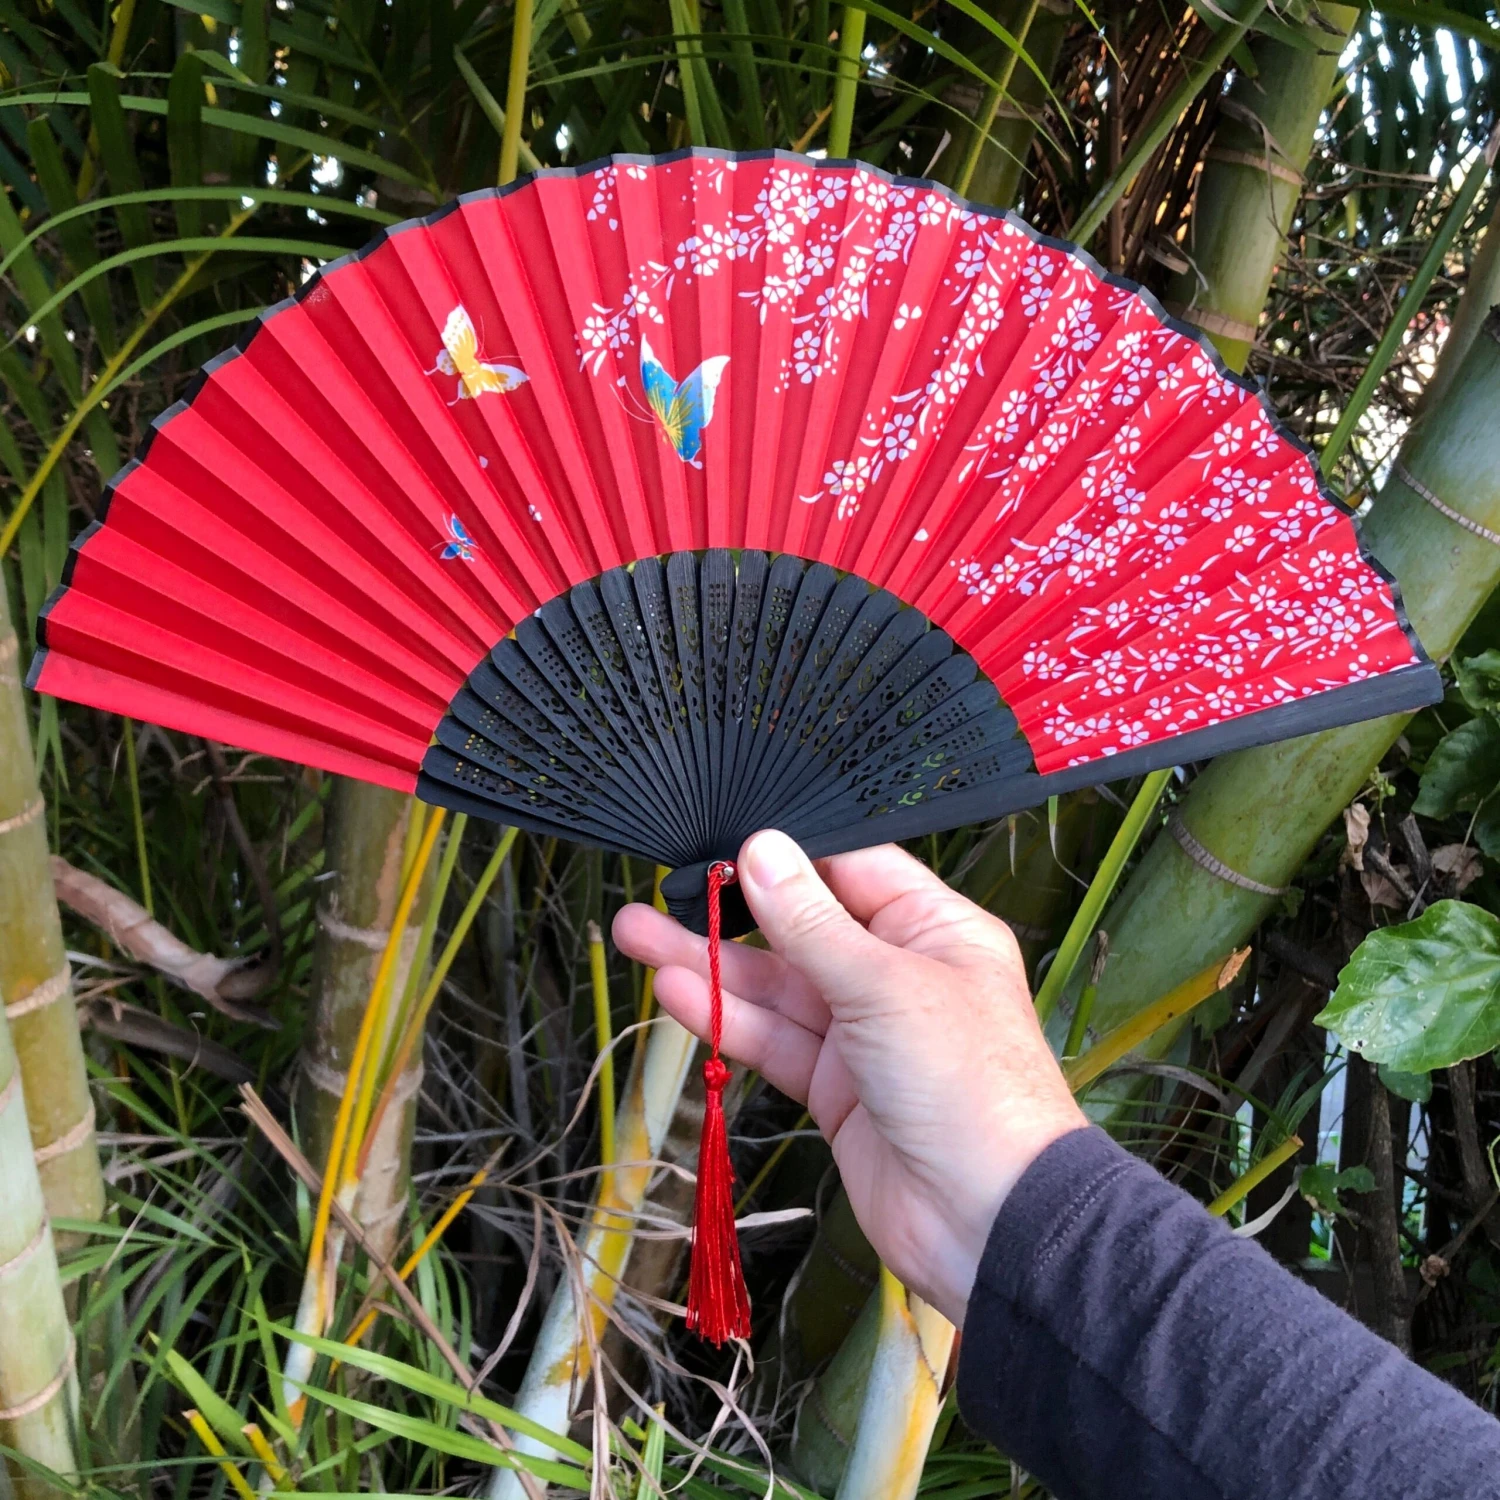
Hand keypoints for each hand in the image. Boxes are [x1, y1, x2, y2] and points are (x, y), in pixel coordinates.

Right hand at [612, 830, 1086, 1326]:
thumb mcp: (884, 987)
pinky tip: (677, 992)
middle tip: (664, 890)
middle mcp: (898, 972)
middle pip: (801, 927)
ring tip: (638, 934)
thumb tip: (763, 850)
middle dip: (731, 910)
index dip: (786, 856)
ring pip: (776, 986)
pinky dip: (725, 1018)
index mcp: (935, 929)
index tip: (721, 842)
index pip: (850, 869)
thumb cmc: (972, 1089)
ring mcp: (864, 1032)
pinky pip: (773, 1039)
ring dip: (710, 964)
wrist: (990, 1222)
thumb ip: (812, 923)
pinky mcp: (835, 1086)